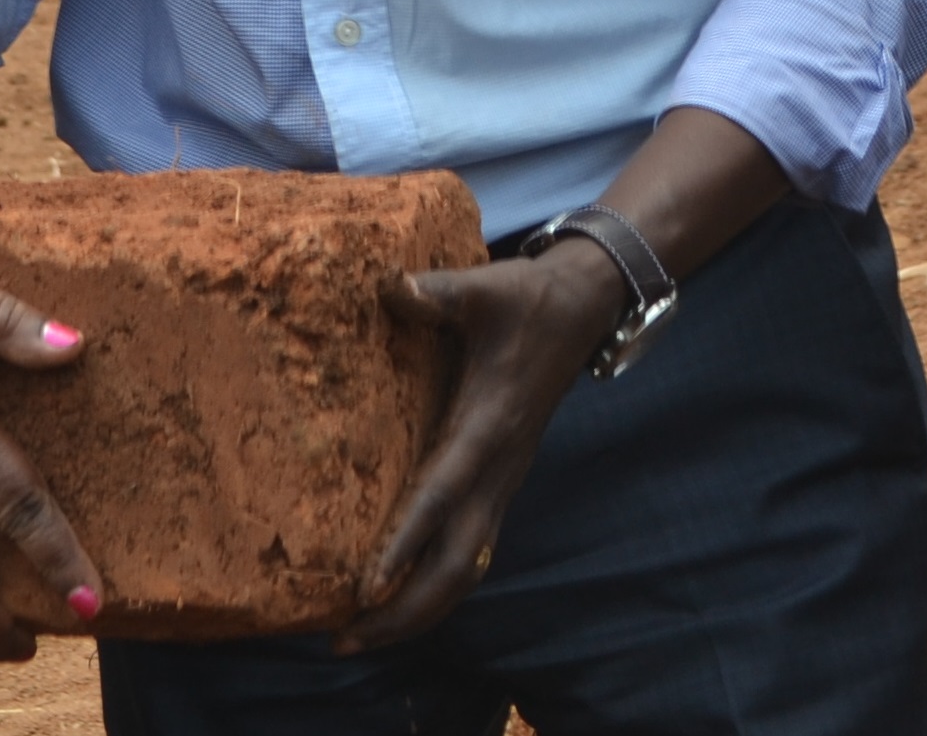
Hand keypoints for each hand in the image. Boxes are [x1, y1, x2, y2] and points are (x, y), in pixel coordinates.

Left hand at [343, 243, 628, 647]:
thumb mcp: (485, 288)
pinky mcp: (499, 484)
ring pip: (465, 570)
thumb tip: (390, 288)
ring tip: (359, 637)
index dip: (405, 543)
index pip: (443, 494)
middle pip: (456, 565)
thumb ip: (439, 292)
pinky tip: (394, 600)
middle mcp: (498, 468)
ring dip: (418, 611)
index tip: (365, 586)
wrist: (583, 310)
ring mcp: (502, 483)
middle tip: (343, 639)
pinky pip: (468, 554)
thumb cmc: (527, 299)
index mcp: (489, 426)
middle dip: (404, 610)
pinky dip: (433, 588)